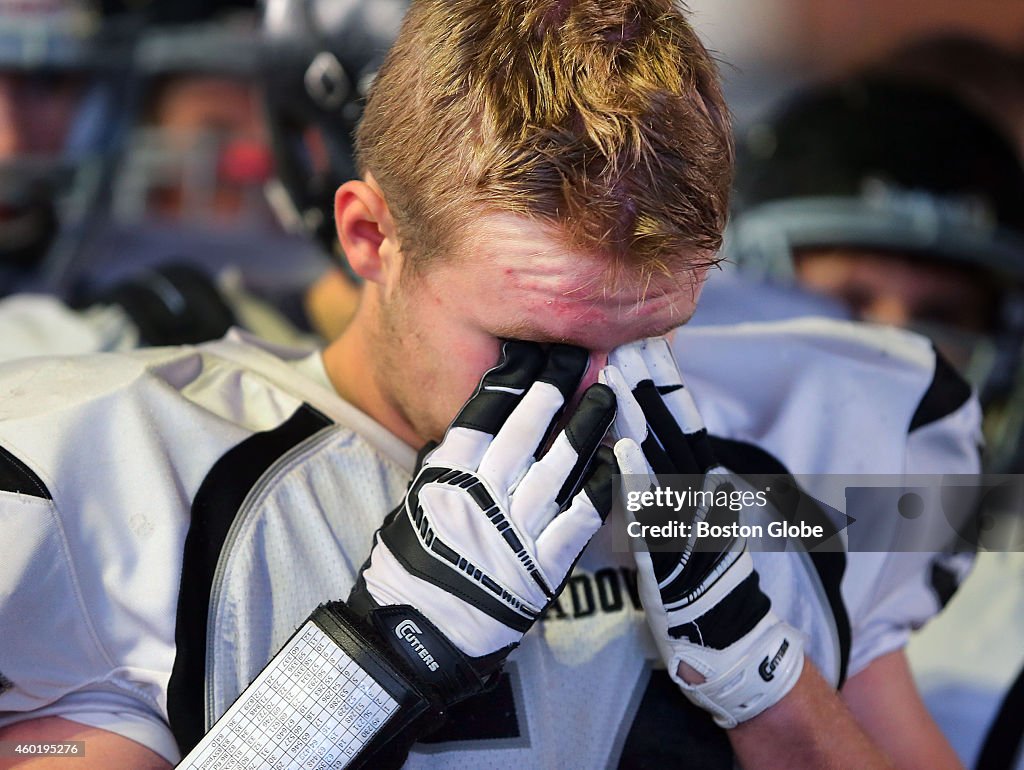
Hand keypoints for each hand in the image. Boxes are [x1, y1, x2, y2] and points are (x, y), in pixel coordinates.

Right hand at [347, 340, 616, 705]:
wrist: (418, 632)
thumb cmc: (411, 565)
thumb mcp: (418, 500)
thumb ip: (447, 464)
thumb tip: (469, 429)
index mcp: (449, 473)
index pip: (485, 410)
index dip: (512, 376)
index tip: (532, 349)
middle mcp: (484, 492)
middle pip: (526, 427)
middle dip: (554, 385)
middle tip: (577, 353)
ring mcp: (517, 527)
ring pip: (561, 464)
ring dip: (586, 426)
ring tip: (608, 394)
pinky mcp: (544, 564)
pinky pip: (581, 516)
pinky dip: (602, 487)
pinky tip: (618, 459)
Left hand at [601, 337, 803, 727]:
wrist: (727, 634)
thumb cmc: (694, 574)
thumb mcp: (677, 517)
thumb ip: (657, 481)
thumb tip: (626, 445)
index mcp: (699, 479)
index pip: (680, 418)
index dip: (661, 377)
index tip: (642, 336)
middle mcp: (699, 489)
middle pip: (671, 423)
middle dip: (647, 377)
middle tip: (623, 332)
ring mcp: (688, 516)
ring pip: (661, 452)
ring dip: (639, 411)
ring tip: (617, 370)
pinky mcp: (673, 548)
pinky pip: (652, 507)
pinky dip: (638, 474)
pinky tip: (620, 446)